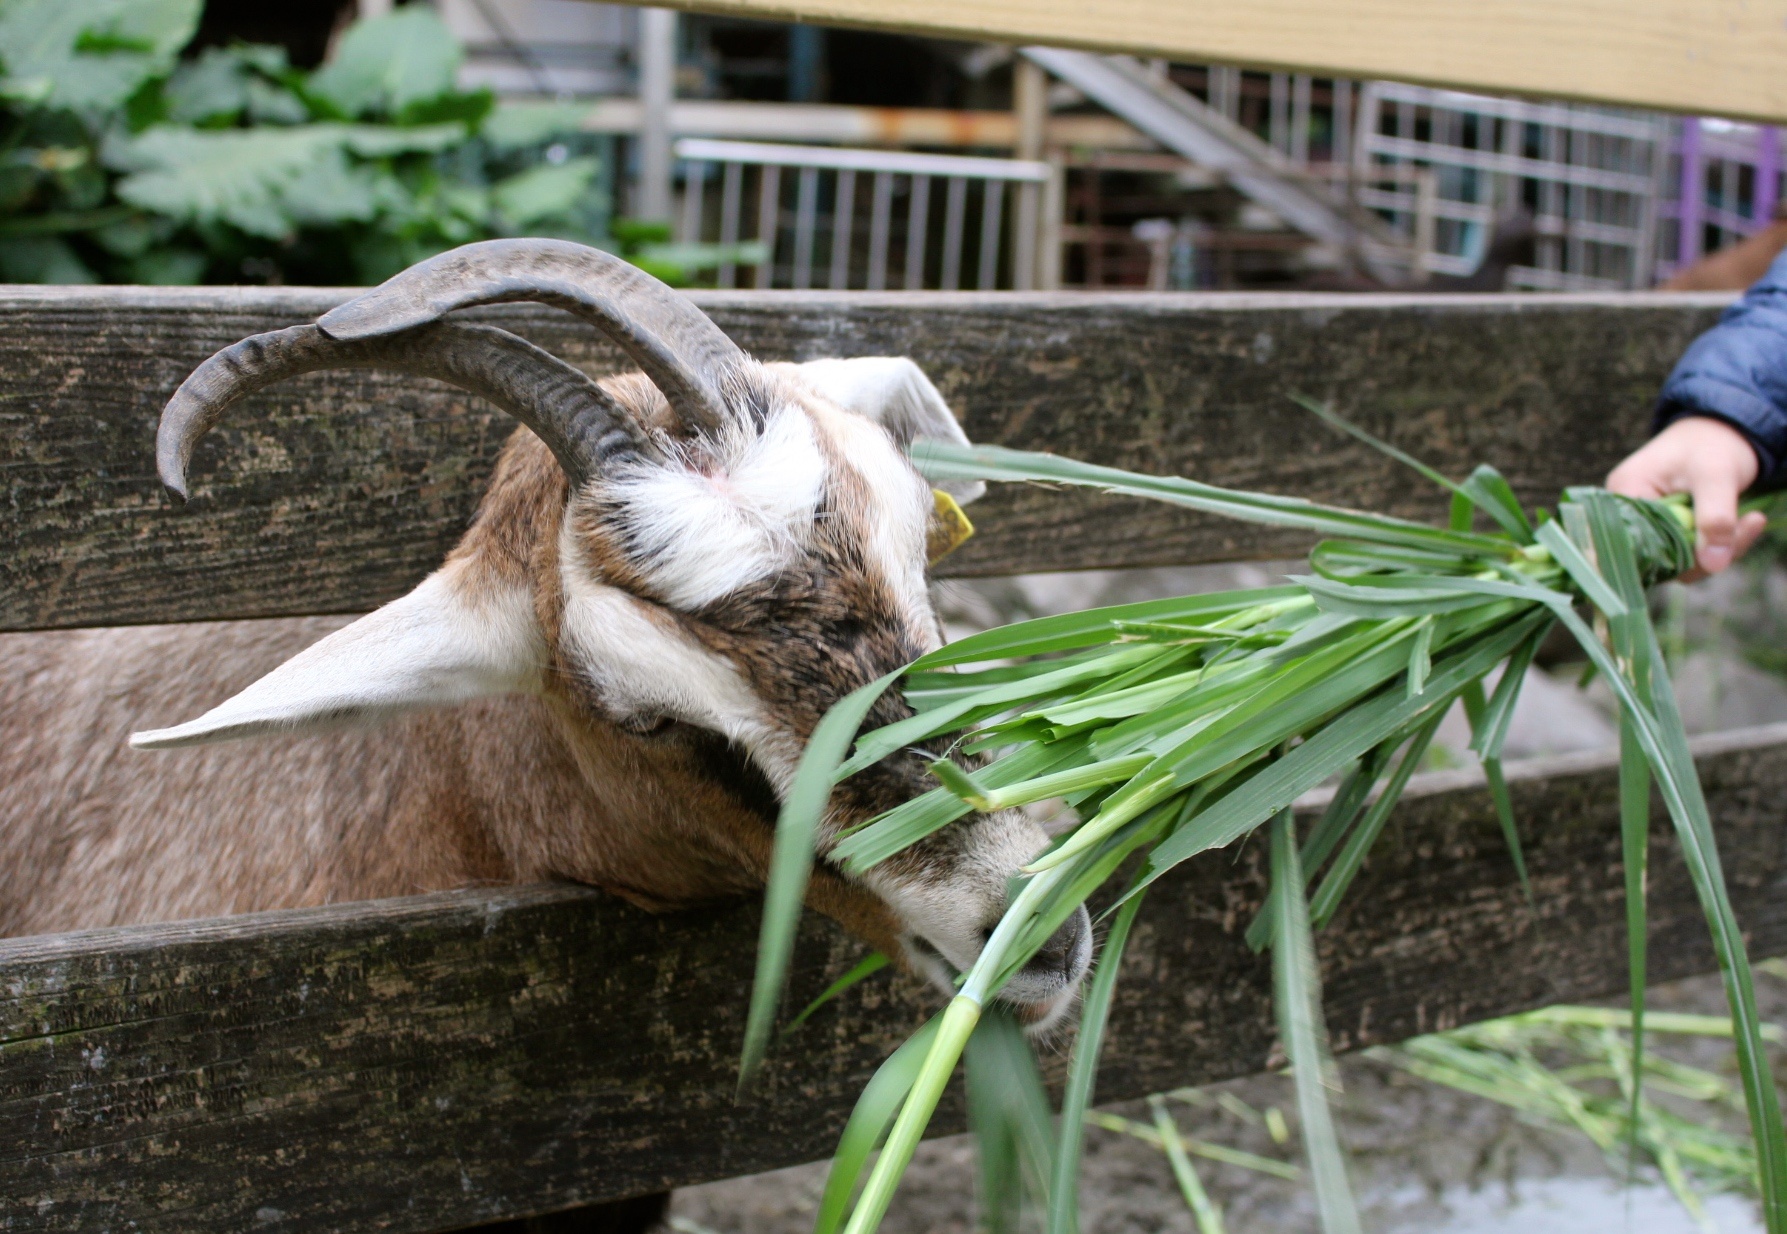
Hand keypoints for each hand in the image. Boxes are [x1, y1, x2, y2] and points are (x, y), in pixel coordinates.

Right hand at [1606, 416, 1765, 579]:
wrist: (1722, 428)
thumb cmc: (1712, 444)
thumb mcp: (1717, 476)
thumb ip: (1715, 519)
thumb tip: (1714, 565)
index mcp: (1625, 493)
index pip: (1642, 544)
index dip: (1681, 555)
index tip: (1724, 547)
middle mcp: (1627, 511)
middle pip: (1659, 555)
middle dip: (1707, 551)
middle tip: (1750, 525)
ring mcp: (1645, 521)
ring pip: (1677, 556)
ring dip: (1718, 547)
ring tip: (1752, 521)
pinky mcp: (1664, 527)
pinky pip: (1686, 549)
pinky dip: (1717, 543)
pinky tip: (1744, 523)